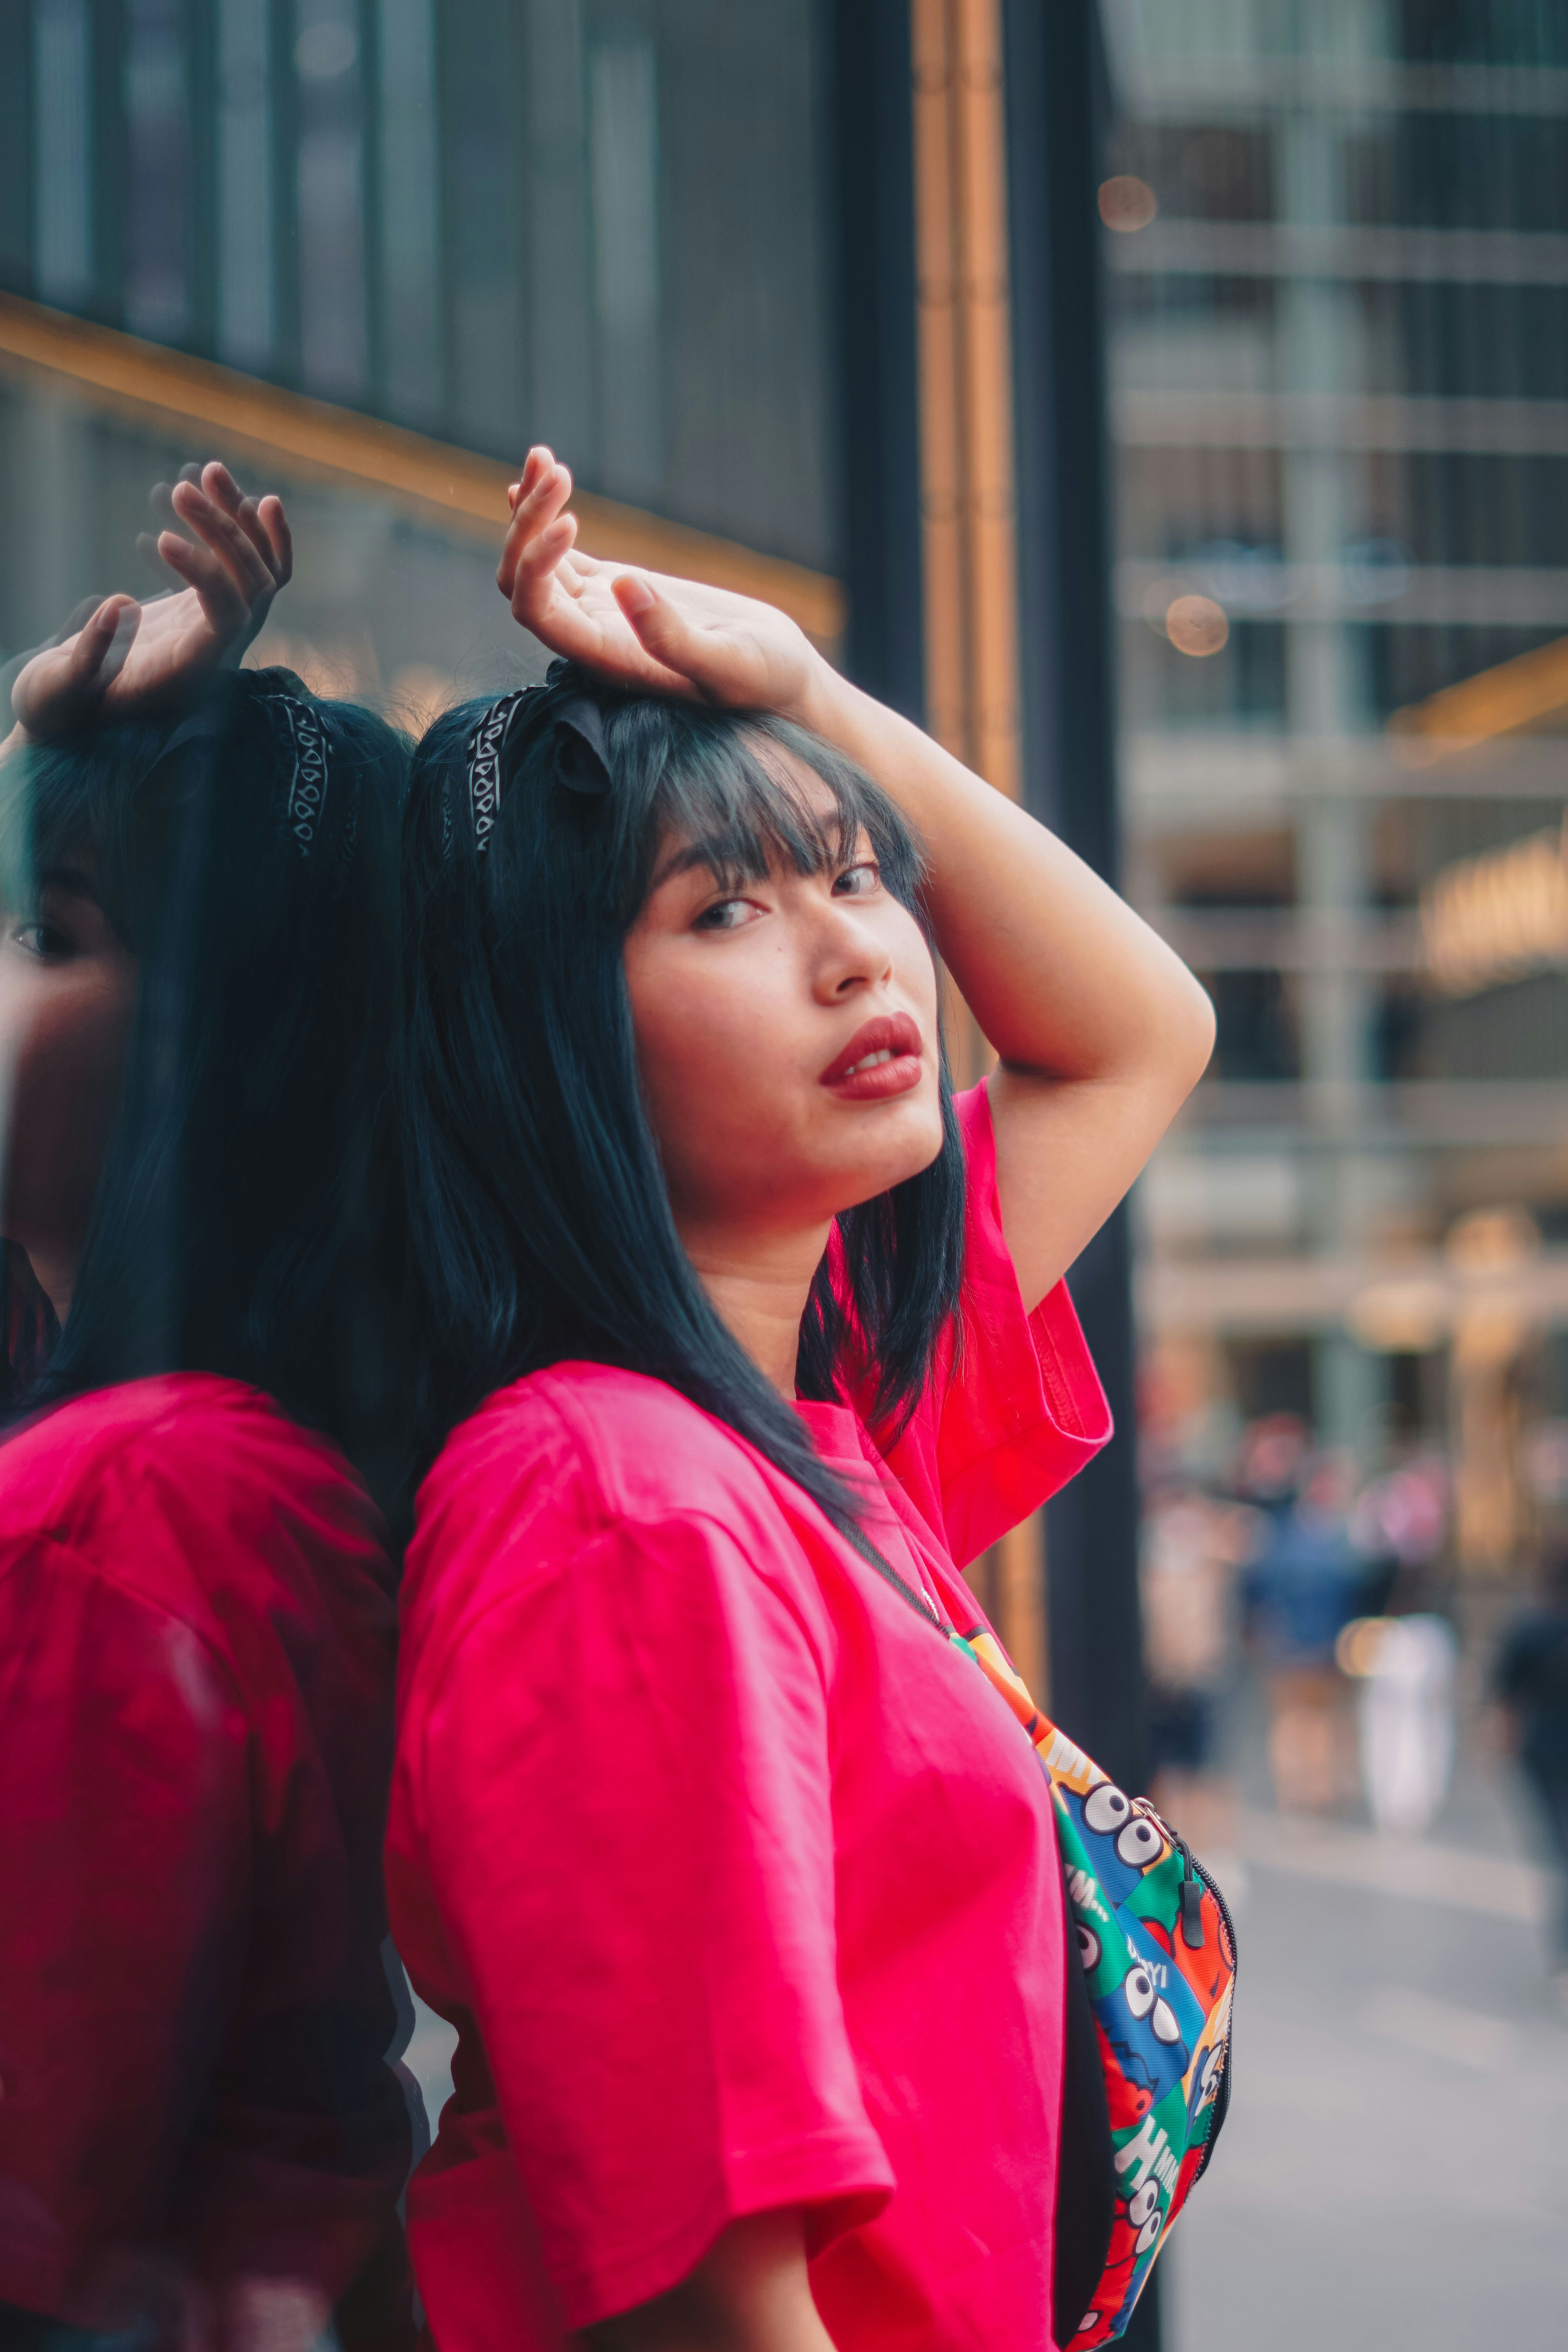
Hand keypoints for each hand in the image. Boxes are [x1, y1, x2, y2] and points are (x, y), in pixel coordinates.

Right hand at [9, 463, 292, 739]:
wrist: (72, 716)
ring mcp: (219, 630)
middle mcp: (219, 654)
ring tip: (211, 471)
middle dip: (226, 533)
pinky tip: (241, 493)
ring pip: (260, 572)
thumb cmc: (62, 708)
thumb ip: (89, 658)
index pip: (229, 617)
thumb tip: (118, 605)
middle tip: (182, 488)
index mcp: (191, 675)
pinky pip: (250, 571)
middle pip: (254, 587)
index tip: (165, 537)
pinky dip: (251, 533)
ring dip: (241, 519)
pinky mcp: (207, 609)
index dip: (208, 574)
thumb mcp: (60, 691)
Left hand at [497, 446, 826, 721]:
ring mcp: (598, 609)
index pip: (537, 612)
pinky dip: (542, 515)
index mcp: (605, 659)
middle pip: (522, 581)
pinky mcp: (616, 586)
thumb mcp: (729, 665)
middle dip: (527, 525)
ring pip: (536, 561)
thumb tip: (624, 585)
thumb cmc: (763, 682)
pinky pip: (561, 553)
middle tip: (558, 470)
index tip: (570, 521)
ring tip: (544, 455)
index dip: (535, 564)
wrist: (781, 677)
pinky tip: (537, 476)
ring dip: (531, 509)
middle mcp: (589, 637)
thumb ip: (675, 640)